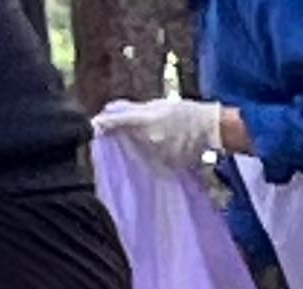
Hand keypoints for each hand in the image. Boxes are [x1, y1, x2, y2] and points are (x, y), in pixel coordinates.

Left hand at [95, 94, 229, 172]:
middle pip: (128, 140)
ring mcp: (158, 156)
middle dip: (129, 136)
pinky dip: (154, 156)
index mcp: (145, 121)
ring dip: (142, 147)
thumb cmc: (183, 112)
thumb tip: (109, 111)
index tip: (95, 126)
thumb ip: (133, 110)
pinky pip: (152, 162)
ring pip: (139, 153)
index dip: (104, 124)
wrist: (208, 128)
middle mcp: (149, 141)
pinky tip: (166, 148)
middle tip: (145, 128)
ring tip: (160, 137)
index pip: (118, 123)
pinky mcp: (166, 167)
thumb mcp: (156, 105)